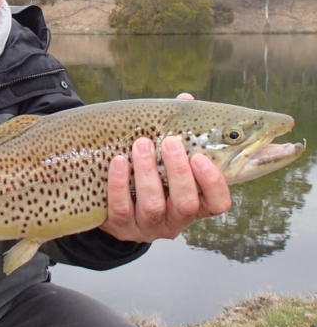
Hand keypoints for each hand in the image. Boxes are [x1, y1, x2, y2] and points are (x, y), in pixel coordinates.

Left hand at [99, 93, 231, 241]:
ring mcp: (147, 226)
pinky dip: (119, 183)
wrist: (108, 196)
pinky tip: (118, 161)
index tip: (200, 157)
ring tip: (141, 144)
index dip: (213, 183)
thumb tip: (185, 99)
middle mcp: (175, 220)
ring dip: (147, 173)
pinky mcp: (120, 227)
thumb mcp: (164, 154)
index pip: (218, 203)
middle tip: (170, 142)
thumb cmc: (147, 169)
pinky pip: (121, 208)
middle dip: (178, 172)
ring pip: (153, 206)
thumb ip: (178, 129)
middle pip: (186, 204)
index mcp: (195, 202)